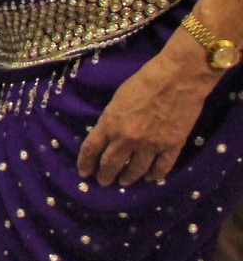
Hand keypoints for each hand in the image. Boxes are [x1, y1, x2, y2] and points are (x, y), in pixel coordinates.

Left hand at [79, 41, 215, 186]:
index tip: (84, 173)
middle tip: (104, 182)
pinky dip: (155, 175)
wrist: (177, 78)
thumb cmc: (144, 81)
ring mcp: (150, 144)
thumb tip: (108, 134)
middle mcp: (126, 138)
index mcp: (109, 124)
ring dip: (128, 178)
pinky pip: (162, 167)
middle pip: (110, 164)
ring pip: (135, 170)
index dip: (85, 163)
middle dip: (105, 176)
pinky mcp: (172, 146)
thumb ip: (111, 120)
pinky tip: (151, 178)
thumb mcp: (117, 100)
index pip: (91, 149)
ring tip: (125, 182)